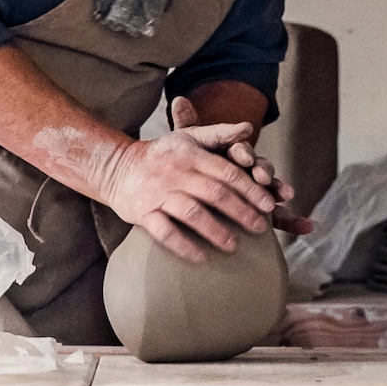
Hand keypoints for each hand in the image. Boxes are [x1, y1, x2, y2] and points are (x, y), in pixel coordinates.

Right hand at [103, 106, 286, 263]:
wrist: (117, 168)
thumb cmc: (162, 155)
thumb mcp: (188, 137)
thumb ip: (219, 133)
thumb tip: (248, 127)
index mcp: (191, 155)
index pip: (227, 172)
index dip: (251, 188)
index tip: (269, 204)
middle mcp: (176, 173)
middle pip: (215, 193)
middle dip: (241, 212)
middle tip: (260, 228)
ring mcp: (158, 194)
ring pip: (192, 213)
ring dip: (215, 231)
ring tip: (234, 246)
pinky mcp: (143, 213)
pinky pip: (165, 232)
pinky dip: (183, 246)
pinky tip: (201, 258)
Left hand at [169, 94, 313, 240]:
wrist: (197, 190)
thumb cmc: (194, 165)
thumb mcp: (187, 145)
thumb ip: (187, 126)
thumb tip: (178, 100)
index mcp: (234, 153)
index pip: (240, 151)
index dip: (242, 153)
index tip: (241, 157)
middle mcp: (250, 171)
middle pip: (259, 168)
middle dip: (262, 171)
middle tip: (261, 177)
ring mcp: (258, 192)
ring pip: (271, 190)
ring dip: (279, 190)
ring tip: (286, 194)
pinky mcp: (263, 213)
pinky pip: (281, 218)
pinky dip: (296, 222)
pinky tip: (308, 226)